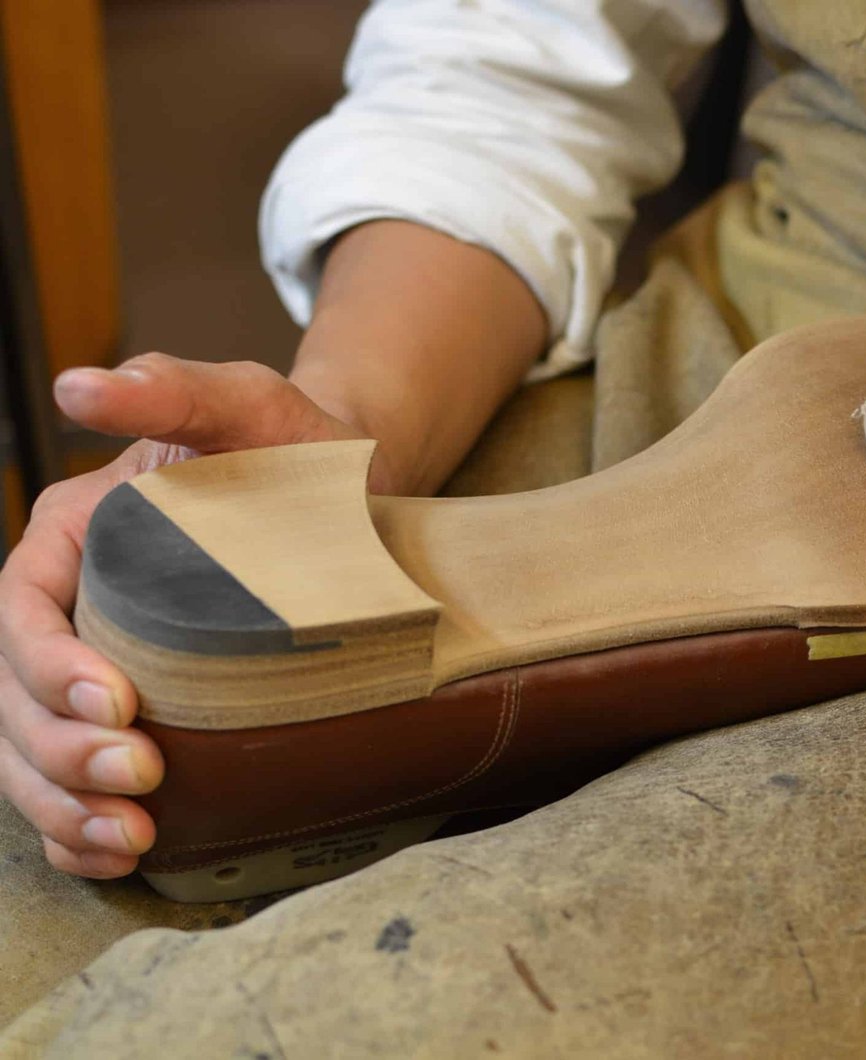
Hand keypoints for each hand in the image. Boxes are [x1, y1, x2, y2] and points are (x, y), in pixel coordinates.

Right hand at [0, 354, 375, 876]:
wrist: (352, 493)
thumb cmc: (293, 444)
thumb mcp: (246, 404)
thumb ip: (174, 392)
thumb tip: (82, 386)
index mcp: (72, 538)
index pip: (23, 608)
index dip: (48, 663)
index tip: (116, 702)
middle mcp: (73, 607)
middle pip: (17, 695)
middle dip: (60, 751)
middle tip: (140, 778)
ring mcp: (99, 667)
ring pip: (32, 752)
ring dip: (63, 806)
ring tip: (129, 836)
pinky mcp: (137, 716)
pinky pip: (75, 782)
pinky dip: (78, 829)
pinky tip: (117, 854)